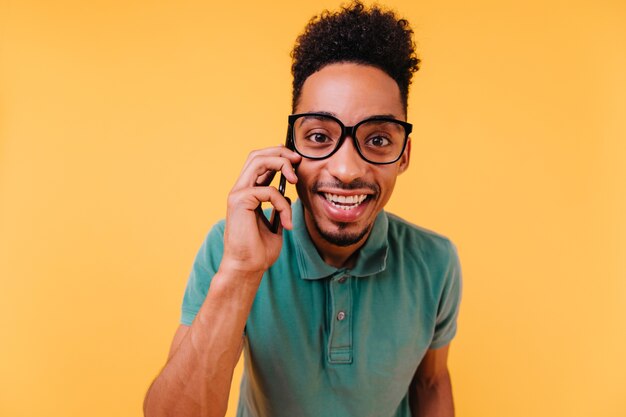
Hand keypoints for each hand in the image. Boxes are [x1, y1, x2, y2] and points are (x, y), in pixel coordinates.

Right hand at [221, 145, 300, 276]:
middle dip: (280, 152)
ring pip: (258, 162)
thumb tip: (288, 193)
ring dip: (281, 164)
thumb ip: (278, 205)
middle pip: (257, 155)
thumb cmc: (259, 251)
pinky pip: (268, 191)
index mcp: (247, 193)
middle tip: (298, 160)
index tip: (296, 159)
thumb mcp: (274, 223)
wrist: (247, 268)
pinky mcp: (239, 201)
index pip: (259, 162)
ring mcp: (237, 194)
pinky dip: (283, 205)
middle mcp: (240, 190)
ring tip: (295, 180)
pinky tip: (287, 222)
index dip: (277, 154)